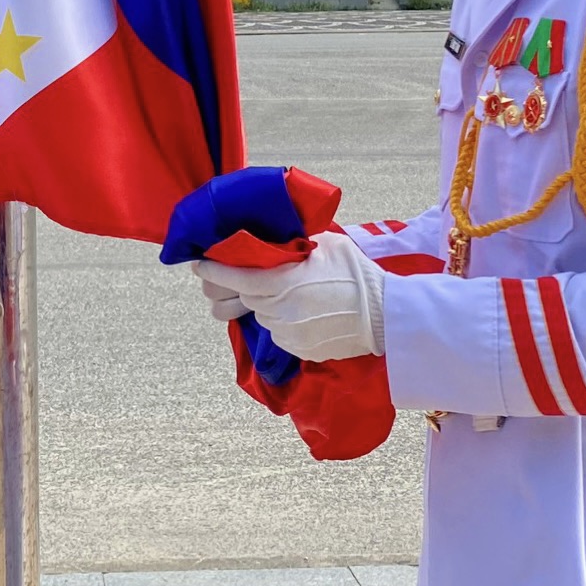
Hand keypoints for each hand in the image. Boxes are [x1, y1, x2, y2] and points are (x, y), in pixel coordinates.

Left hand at [192, 234, 385, 360]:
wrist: (385, 314)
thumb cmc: (356, 273)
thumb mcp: (324, 244)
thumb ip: (292, 243)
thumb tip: (270, 235)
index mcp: (281, 282)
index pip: (235, 278)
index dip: (214, 271)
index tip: (200, 264)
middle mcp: (279, 311)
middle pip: (245, 298)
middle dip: (242, 286)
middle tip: (250, 276)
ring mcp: (288, 334)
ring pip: (262, 316)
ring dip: (266, 304)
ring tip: (291, 292)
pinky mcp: (298, 350)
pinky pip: (279, 333)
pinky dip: (283, 321)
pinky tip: (304, 310)